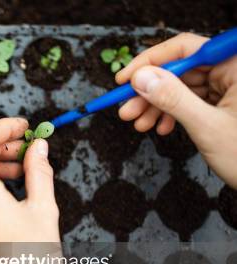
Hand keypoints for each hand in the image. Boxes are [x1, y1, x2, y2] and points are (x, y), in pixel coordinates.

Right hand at [116, 32, 236, 187]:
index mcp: (236, 66)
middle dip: (150, 91)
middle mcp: (232, 72)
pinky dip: (171, 114)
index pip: (186, 49)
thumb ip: (173, 99)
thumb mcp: (207, 127)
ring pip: (181, 88)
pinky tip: (161, 127)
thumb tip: (142, 78)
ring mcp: (229, 88)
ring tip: (139, 124)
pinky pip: (190, 101)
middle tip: (126, 109)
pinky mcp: (224, 103)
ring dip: (156, 106)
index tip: (125, 78)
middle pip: (180, 70)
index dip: (151, 61)